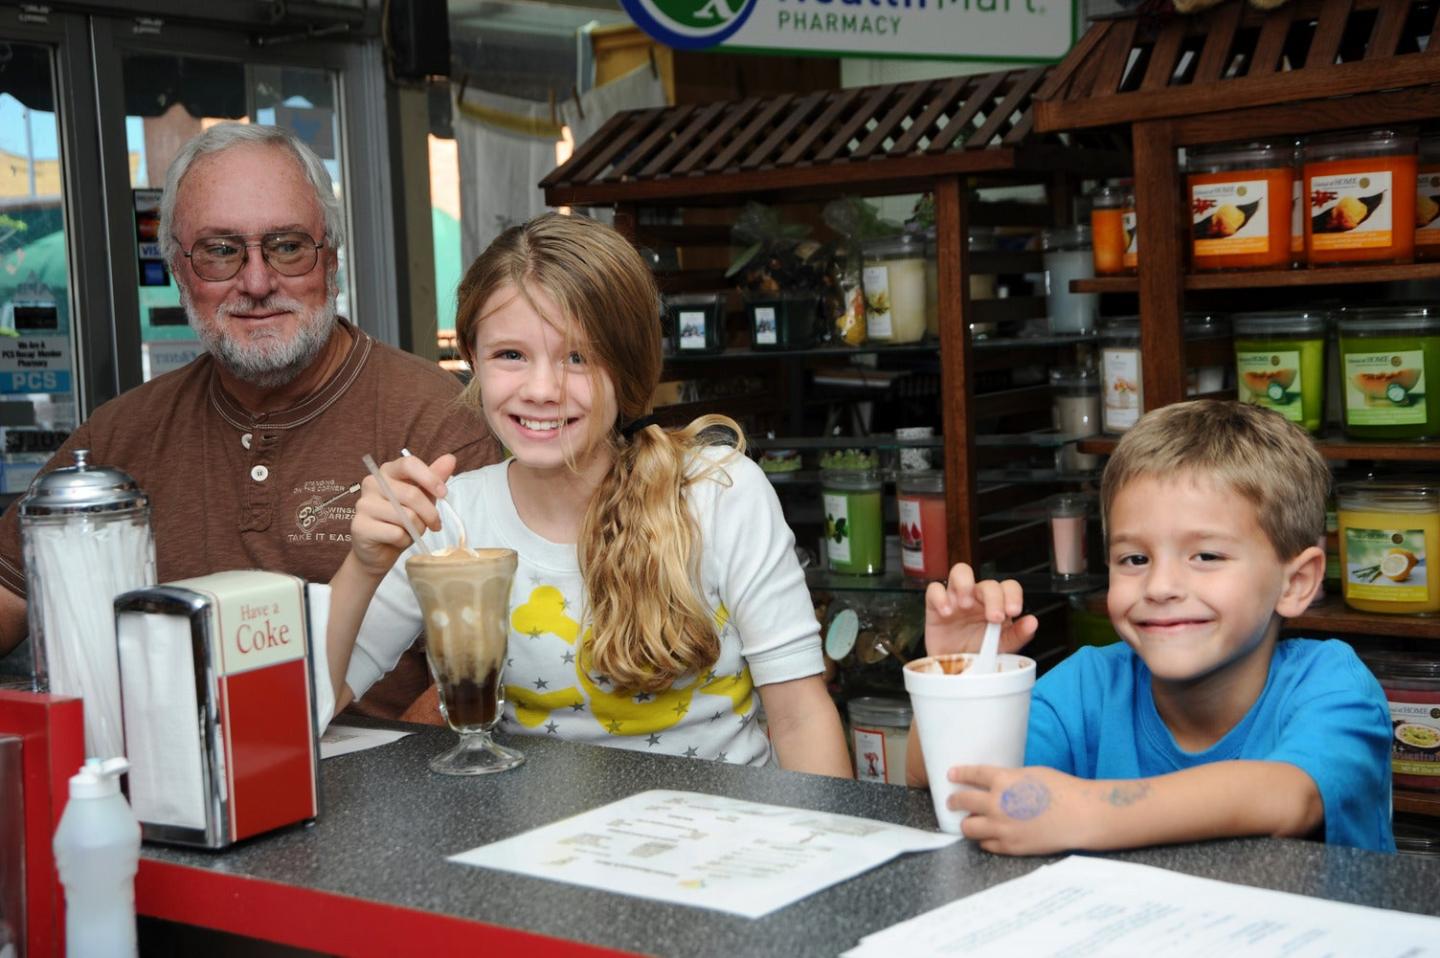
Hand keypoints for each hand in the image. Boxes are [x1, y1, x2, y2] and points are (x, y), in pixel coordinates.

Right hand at [350, 453, 457, 576]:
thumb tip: (450, 459)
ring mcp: (363, 504)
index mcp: (387, 471)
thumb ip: (433, 478)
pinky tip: (398, 540)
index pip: (408, 464)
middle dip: (430, 514)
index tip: (444, 494)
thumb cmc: (402, 520)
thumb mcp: (422, 498)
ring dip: (417, 529)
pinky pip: (396, 533)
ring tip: (413, 532)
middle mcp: (371, 483)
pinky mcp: (360, 526)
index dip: (430, 478)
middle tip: (435, 525)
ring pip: (406, 516)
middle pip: (412, 494)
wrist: (379, 549)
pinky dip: (404, 540)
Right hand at [924, 563, 1036, 657]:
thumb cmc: (978, 653)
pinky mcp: (935, 605)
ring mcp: (956, 598)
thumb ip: (1018, 634)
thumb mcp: (1002, 647)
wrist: (953, 670)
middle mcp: (978, 597)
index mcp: (997, 604)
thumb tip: (1032, 622)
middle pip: (987, 583)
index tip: (1013, 611)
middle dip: (993, 598)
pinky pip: (934, 589)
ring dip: (965, 584)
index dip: (1012, 595)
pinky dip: (940, 597)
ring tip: (966, 605)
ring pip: (960, 571)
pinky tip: (946, 613)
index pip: (1008, 587)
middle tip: (993, 617)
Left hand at [950, 765, 1097, 854]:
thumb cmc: (1062, 789)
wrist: (1081, 815)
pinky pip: (986, 844)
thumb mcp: (1031, 773)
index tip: (951, 775)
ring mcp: (1002, 827)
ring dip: (967, 823)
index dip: (959, 774)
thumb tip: (995, 784)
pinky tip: (987, 835)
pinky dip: (984, 839)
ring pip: (968, 827)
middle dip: (954, 801)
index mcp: (1003, 780)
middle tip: (953, 802)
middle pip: (963, 802)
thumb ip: (1009, 778)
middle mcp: (997, 804)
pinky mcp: (1011, 846)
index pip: (972, 775)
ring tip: (970, 821)